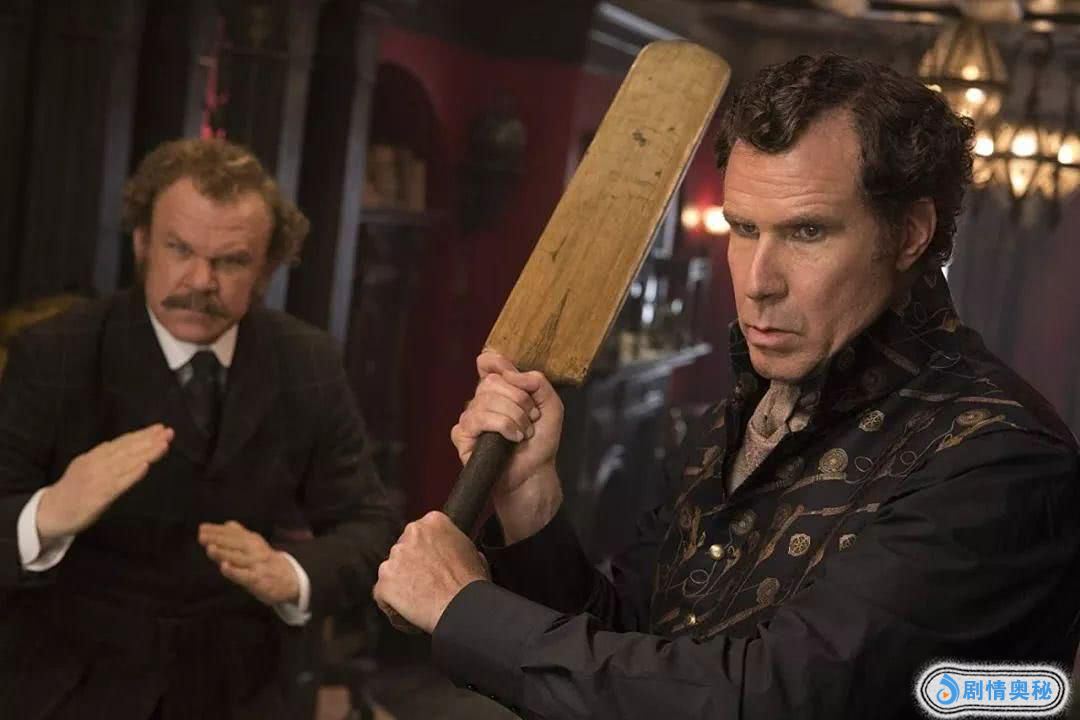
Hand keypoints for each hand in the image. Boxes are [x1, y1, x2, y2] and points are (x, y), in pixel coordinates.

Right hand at [36, 424, 173, 540]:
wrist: (49, 512)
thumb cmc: (72, 491)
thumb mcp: (86, 467)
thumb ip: (105, 457)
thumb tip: (123, 445)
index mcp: (94, 456)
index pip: (122, 442)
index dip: (142, 435)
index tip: (160, 428)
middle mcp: (96, 464)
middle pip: (127, 449)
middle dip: (149, 440)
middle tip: (168, 431)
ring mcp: (98, 479)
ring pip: (126, 463)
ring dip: (146, 453)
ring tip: (164, 444)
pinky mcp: (99, 496)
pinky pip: (119, 484)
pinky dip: (132, 474)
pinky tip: (146, 466)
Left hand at [198, 521, 299, 605]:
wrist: (290, 579)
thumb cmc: (267, 561)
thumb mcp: (256, 545)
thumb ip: (241, 535)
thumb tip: (226, 524)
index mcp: (253, 540)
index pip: (233, 533)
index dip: (218, 530)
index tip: (202, 527)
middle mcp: (255, 550)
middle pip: (234, 543)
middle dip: (217, 539)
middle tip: (202, 535)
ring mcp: (256, 565)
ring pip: (238, 558)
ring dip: (223, 553)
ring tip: (210, 548)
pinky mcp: (258, 580)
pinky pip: (245, 575)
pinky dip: (234, 571)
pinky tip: (224, 567)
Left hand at [374, 511, 489, 633]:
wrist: (462, 606)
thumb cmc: (470, 583)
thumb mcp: (472, 550)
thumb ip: (453, 543)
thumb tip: (450, 551)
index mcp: (433, 522)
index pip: (421, 533)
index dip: (426, 551)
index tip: (432, 563)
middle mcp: (411, 534)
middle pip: (404, 549)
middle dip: (411, 565)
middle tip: (427, 582)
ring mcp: (394, 558)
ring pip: (392, 570)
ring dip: (401, 582)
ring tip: (420, 598)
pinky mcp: (384, 582)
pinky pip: (383, 594)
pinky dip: (392, 603)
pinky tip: (409, 610)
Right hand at [451, 352, 563, 500]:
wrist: (535, 471)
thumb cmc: (540, 440)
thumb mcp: (551, 405)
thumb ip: (538, 382)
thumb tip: (512, 373)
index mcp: (500, 389)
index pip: (487, 363)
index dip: (497, 363)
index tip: (513, 375)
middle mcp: (482, 400)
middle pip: (491, 381)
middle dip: (518, 399)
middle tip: (531, 418)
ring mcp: (470, 417)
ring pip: (485, 401)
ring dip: (513, 416)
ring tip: (524, 433)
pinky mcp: (463, 435)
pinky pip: (477, 419)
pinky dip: (502, 426)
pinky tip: (512, 439)